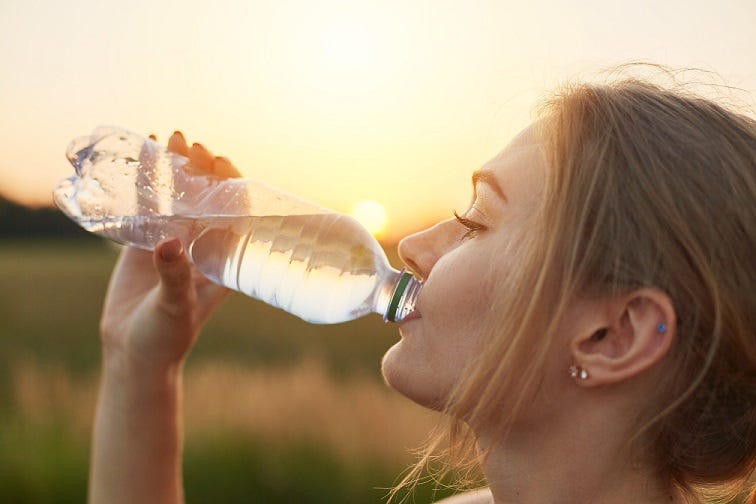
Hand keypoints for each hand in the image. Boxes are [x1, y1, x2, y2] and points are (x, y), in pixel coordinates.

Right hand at [99, 132, 239, 371]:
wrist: (134, 355)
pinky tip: (137, 159)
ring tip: (163, 138)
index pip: (235, 211)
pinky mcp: (145, 244)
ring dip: (172, 169)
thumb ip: (175, 277)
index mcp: (224, 258)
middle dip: (201, 168)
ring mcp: (174, 242)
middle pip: (207, 197)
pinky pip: (147, 208)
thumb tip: (170, 244)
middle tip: (188, 143)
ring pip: (177, 197)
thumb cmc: (166, 338)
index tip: (218, 161)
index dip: (230, 182)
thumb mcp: (176, 308)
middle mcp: (203, 246)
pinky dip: (143, 184)